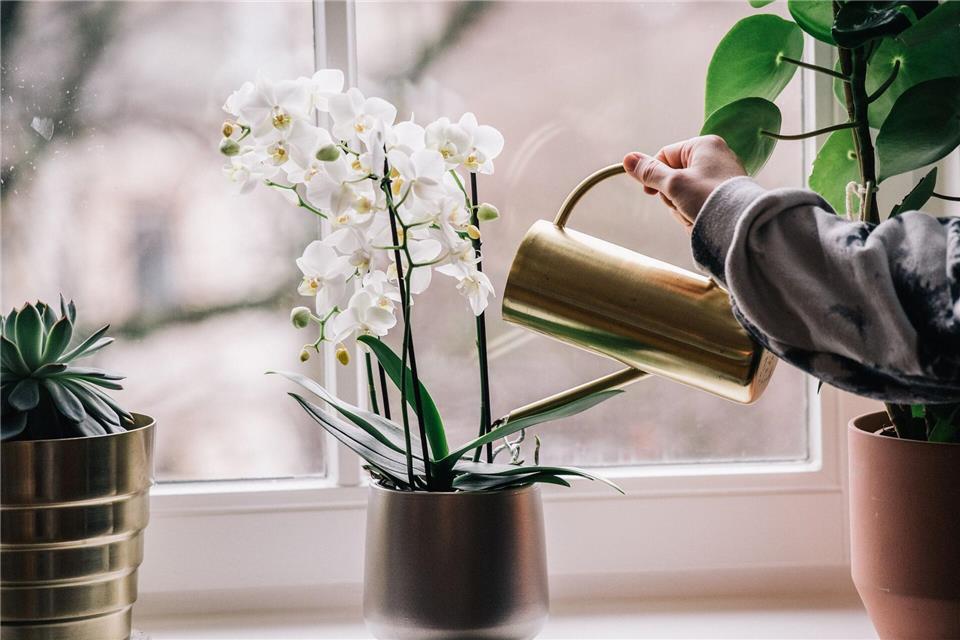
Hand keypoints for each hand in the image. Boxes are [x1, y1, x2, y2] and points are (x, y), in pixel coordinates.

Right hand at [623, 135, 745, 230]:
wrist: (742, 226)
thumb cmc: (709, 199)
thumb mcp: (674, 184)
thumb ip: (650, 172)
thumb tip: (627, 159)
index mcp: (704, 145)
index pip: (665, 155)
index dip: (654, 175)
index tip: (651, 193)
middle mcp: (715, 156)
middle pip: (674, 176)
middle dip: (672, 196)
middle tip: (683, 204)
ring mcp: (722, 176)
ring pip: (684, 192)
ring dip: (683, 207)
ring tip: (695, 214)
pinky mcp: (725, 195)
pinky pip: (699, 202)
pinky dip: (696, 212)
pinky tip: (703, 219)